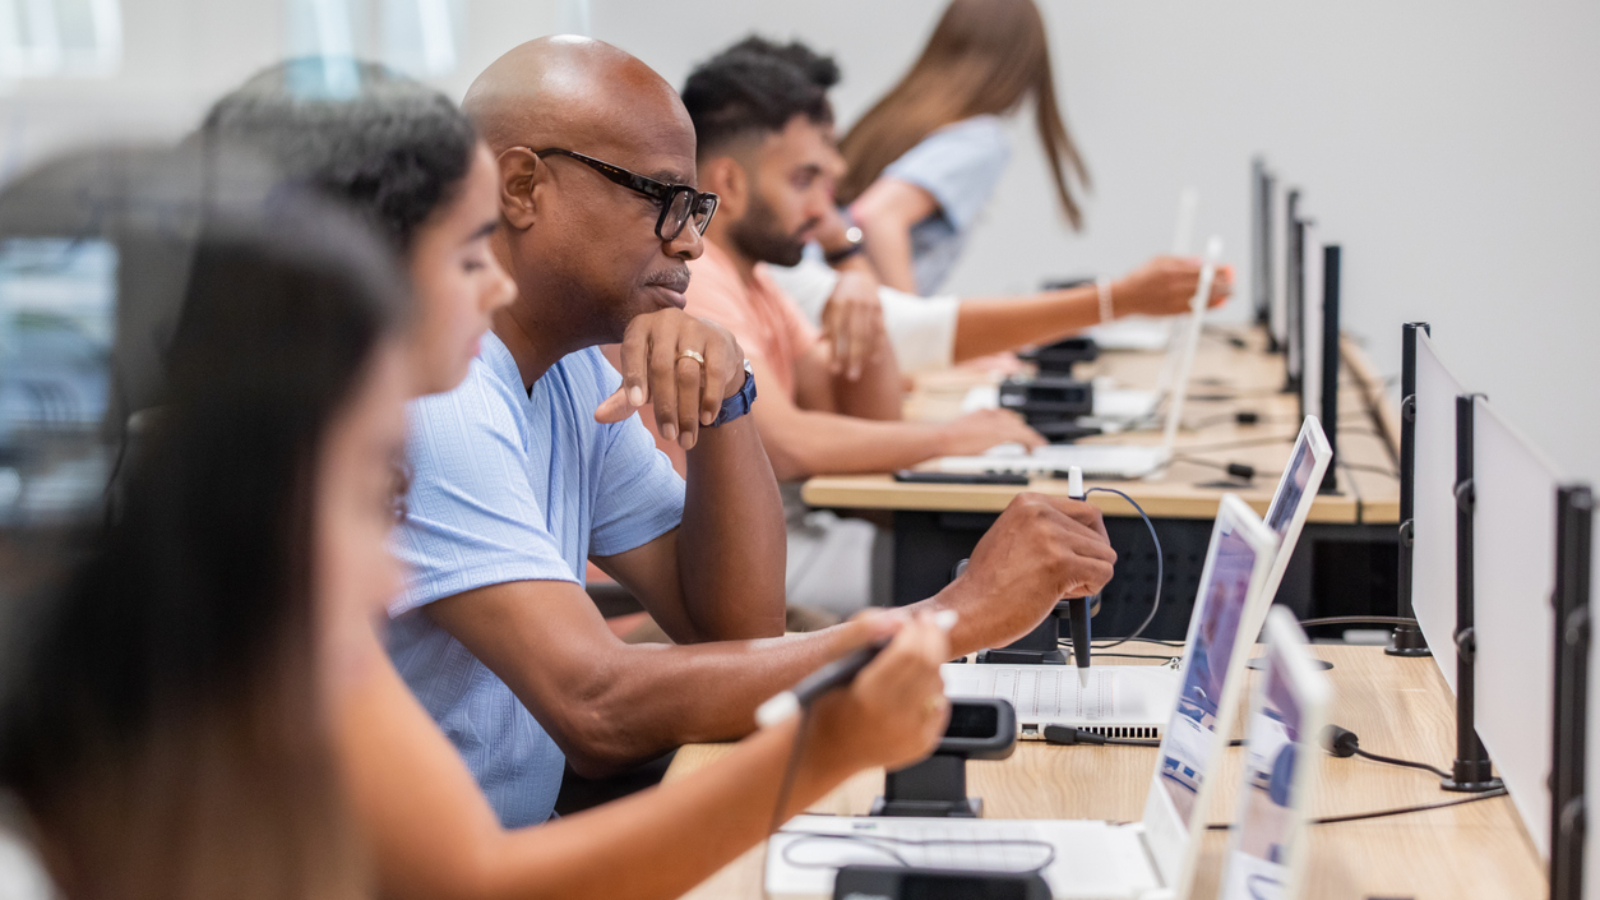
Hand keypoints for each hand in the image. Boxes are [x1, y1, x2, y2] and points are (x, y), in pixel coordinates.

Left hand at [596, 308, 746, 450]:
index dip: (633, 376)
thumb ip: (622, 397)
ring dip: (687, 411)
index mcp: (640, 327)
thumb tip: (599, 416)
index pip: (632, 349)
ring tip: (686, 439)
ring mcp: (694, 328)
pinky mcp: (718, 339)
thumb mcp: (642, 379)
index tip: (635, 404)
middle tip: (668, 437)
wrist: (708, 349)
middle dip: (665, 406)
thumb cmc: (665, 366)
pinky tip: (706, 420)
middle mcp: (666, 321)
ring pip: (689, 373)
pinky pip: (714, 372)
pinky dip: (710, 399)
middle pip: (662, 366)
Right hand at [809, 611, 950, 772]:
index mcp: (868, 697)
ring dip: (932, 663)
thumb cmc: (828, 701)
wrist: (827, 750)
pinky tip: (915, 685)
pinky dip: (932, 689)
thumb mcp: (832, 660)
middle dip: (932, 638)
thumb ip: (861, 630)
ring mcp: (911, 736)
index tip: (916, 618)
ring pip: (939, 683)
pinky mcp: (922, 744)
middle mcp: (893, 720)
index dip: (917, 629)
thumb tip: (898, 619)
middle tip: (927, 624)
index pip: (909, 653)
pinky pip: (941, 705)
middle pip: (929, 664)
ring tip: (914, 657)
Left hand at [818, 271, 887, 381]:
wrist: (858, 276)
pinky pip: (880, 329)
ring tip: (859, 371)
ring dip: (865, 355)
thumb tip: (819, 343)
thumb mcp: (827, 307)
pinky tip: (874, 359)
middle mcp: (854, 304)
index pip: (836, 333)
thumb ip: (825, 324)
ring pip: (868, 334)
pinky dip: (878, 345)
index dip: (835, 352)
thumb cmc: (838, 297)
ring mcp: (869, 306)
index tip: (834, 370)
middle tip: (850, 377)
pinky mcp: (880, 308)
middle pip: (854, 336)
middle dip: (852, 358)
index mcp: (837, 304)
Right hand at [936, 409, 1045, 455]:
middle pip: (1016, 422)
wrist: (942, 438)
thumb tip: (979, 446)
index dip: (1015, 426)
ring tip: (1039, 446)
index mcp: (983, 412)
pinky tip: (1035, 449)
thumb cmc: (946, 440)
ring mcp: (996, 422)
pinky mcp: (1000, 432)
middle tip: (1034, 441)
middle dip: (1026, 432)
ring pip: (1022, 428)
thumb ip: (975, 436)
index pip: (1005, 417)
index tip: (1020, 434)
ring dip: (1031, 438)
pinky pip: (1022, 436)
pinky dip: (1031, 442)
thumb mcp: (964, 434)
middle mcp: (992, 413)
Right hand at [937, 493, 1116, 652]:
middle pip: (1098, 532)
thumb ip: (1042, 528)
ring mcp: (1051, 537)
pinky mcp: (1061, 563)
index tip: (1080, 552)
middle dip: (1087, 557)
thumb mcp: (1011, 536)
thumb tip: (1080, 532)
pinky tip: (1062, 593)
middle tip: (1066, 574)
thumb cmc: (987, 584)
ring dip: (1088, 575)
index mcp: (1029, 503)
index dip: (1088, 537)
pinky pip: (1103, 573)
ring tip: (1057, 585)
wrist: (970, 609)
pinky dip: (1090, 589)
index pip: (1086, 511)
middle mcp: (1040, 513)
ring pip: (1105, 554)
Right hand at [1112, 256, 1232, 317]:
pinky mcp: (1172, 312)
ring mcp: (1174, 300)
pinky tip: (1218, 303)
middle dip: (1223, 283)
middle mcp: (1174, 286)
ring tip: (1230, 294)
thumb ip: (1181, 260)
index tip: (1229, 269)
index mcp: (1172, 270)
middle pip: (1206, 285)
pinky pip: (1196, 310)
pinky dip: (1209, 307)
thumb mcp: (1158, 260)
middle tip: (1232, 281)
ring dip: (1220, 296)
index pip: (1202, 270)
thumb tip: (1200, 261)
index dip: (1219, 270)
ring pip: (1203, 298)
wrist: (1124, 298)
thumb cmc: (1140, 277)